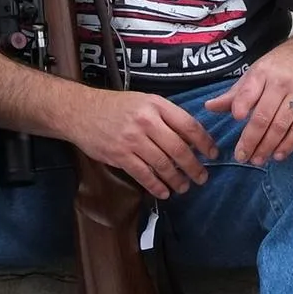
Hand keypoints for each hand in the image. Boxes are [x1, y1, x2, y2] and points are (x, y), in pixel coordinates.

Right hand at [63, 89, 217, 198]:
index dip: (204, 142)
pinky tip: (164, 192)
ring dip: (177, 179)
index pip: (189, 125)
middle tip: (202, 177)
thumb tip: (192, 138)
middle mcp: (146, 121)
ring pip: (163, 164)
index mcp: (156, 105)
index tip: (213, 153)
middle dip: (194, 166)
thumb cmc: (116, 106)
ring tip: (184, 187)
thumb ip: (167, 116)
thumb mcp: (145, 101)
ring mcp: (132, 139)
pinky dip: (156, 186)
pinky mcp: (119, 155)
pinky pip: (143, 174)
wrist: (80, 111)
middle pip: (179, 149)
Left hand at [204, 32, 292, 164]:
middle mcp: (281, 83)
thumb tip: (209, 107)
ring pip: (281, 125)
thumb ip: (236, 93)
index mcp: (263, 73)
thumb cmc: (280, 65)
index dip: (242, 104)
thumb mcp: (256, 71)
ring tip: (257, 160)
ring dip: (268, 146)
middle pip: (264, 115)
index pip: (250, 91)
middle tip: (242, 157)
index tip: (236, 119)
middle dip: (251, 139)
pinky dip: (289, 144)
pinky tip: (278, 155)